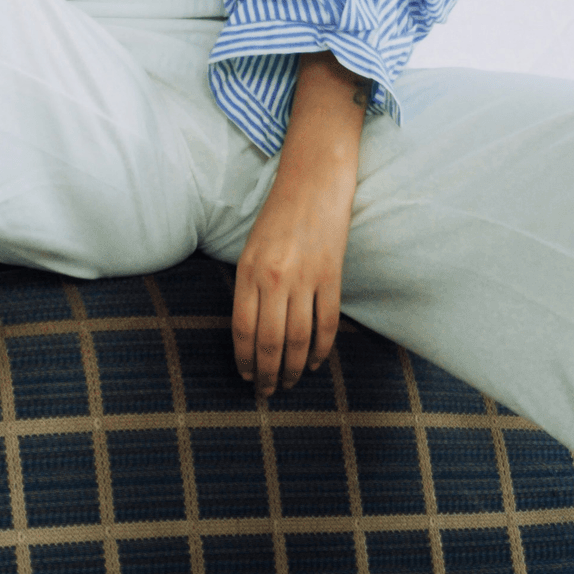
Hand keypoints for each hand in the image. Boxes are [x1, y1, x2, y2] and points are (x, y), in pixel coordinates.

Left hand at [232, 169, 351, 396]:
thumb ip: (248, 285)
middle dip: (268, 373)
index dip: (244, 359)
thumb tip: (249, 330)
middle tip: (267, 392)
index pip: (242, 328)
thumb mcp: (250, 248)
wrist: (313, 181)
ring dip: (294, 368)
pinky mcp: (331, 276)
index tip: (247, 376)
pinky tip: (315, 362)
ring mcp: (305, 278)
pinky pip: (326, 323)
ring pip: (299, 339)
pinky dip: (321, 348)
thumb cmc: (278, 214)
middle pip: (270, 341)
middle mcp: (274, 278)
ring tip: (290, 383)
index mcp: (248, 271)